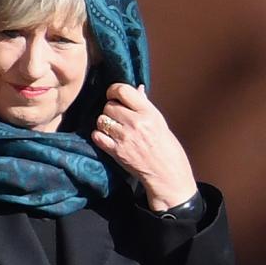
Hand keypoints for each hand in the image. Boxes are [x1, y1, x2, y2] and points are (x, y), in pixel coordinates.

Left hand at [90, 83, 198, 211]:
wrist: (169, 175)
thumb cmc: (168, 149)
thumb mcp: (160, 124)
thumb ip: (145, 106)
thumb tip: (137, 89)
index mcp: (149, 113)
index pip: (122, 90)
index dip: (114, 90)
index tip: (115, 95)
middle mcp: (136, 123)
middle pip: (109, 105)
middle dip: (111, 110)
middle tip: (119, 117)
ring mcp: (125, 137)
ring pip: (101, 120)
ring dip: (105, 123)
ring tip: (115, 129)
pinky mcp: (116, 151)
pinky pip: (97, 136)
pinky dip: (100, 136)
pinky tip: (109, 139)